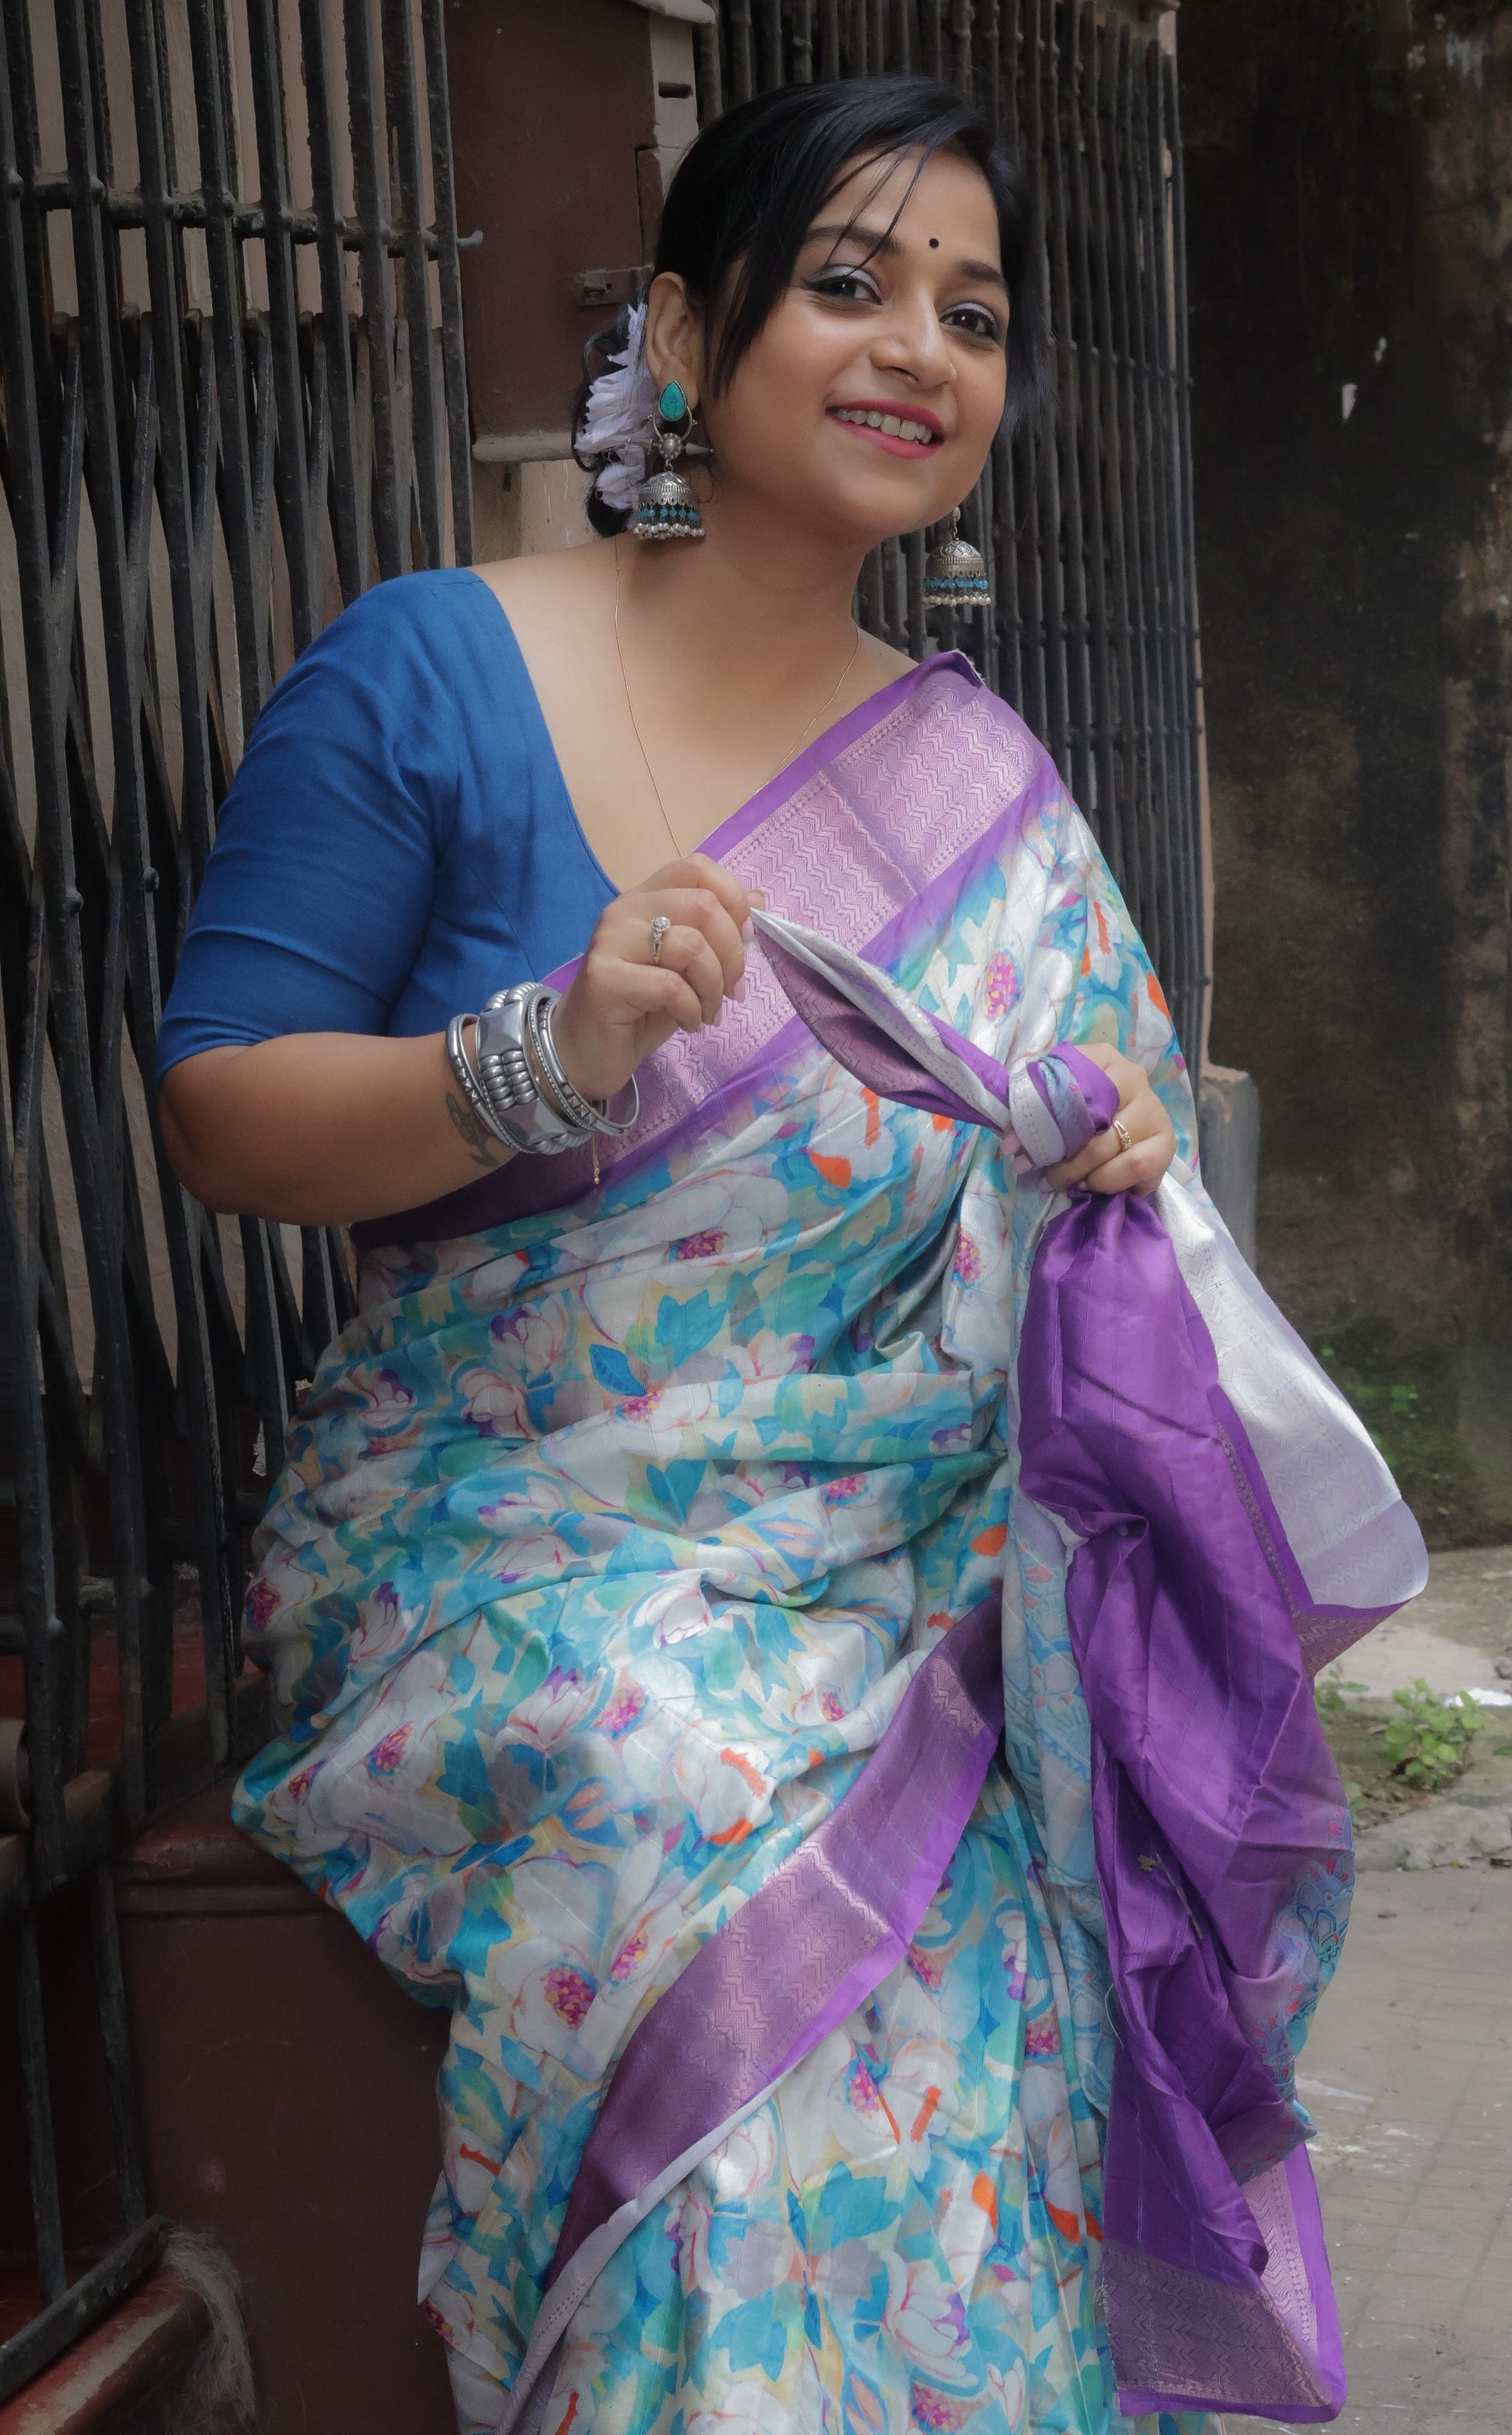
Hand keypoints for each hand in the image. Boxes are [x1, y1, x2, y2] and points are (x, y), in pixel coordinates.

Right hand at [550, 855, 754, 1104]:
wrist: (585, 1050)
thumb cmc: (640, 1008)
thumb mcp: (688, 969)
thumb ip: (718, 934)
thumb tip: (759, 899)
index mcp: (645, 898)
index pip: (696, 868)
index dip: (733, 898)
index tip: (744, 941)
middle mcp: (625, 910)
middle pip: (702, 905)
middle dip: (733, 953)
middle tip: (732, 990)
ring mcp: (610, 941)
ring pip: (691, 945)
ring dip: (714, 987)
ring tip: (708, 1012)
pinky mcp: (603, 977)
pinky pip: (670, 986)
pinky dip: (692, 1010)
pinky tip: (688, 1024)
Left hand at [1010, 1042, 1176, 1196]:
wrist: (1124, 1130)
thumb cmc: (1081, 1112)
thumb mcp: (1054, 1100)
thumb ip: (1032, 1110)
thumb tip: (1010, 1142)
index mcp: (1102, 1059)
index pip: (1068, 1085)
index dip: (1038, 1120)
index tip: (1014, 1148)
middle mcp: (1134, 1078)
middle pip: (1088, 1121)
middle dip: (1058, 1157)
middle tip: (1040, 1178)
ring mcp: (1153, 1109)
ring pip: (1110, 1148)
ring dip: (1081, 1175)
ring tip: (1066, 1184)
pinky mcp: (1166, 1142)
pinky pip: (1136, 1167)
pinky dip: (1109, 1182)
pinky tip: (1093, 1186)